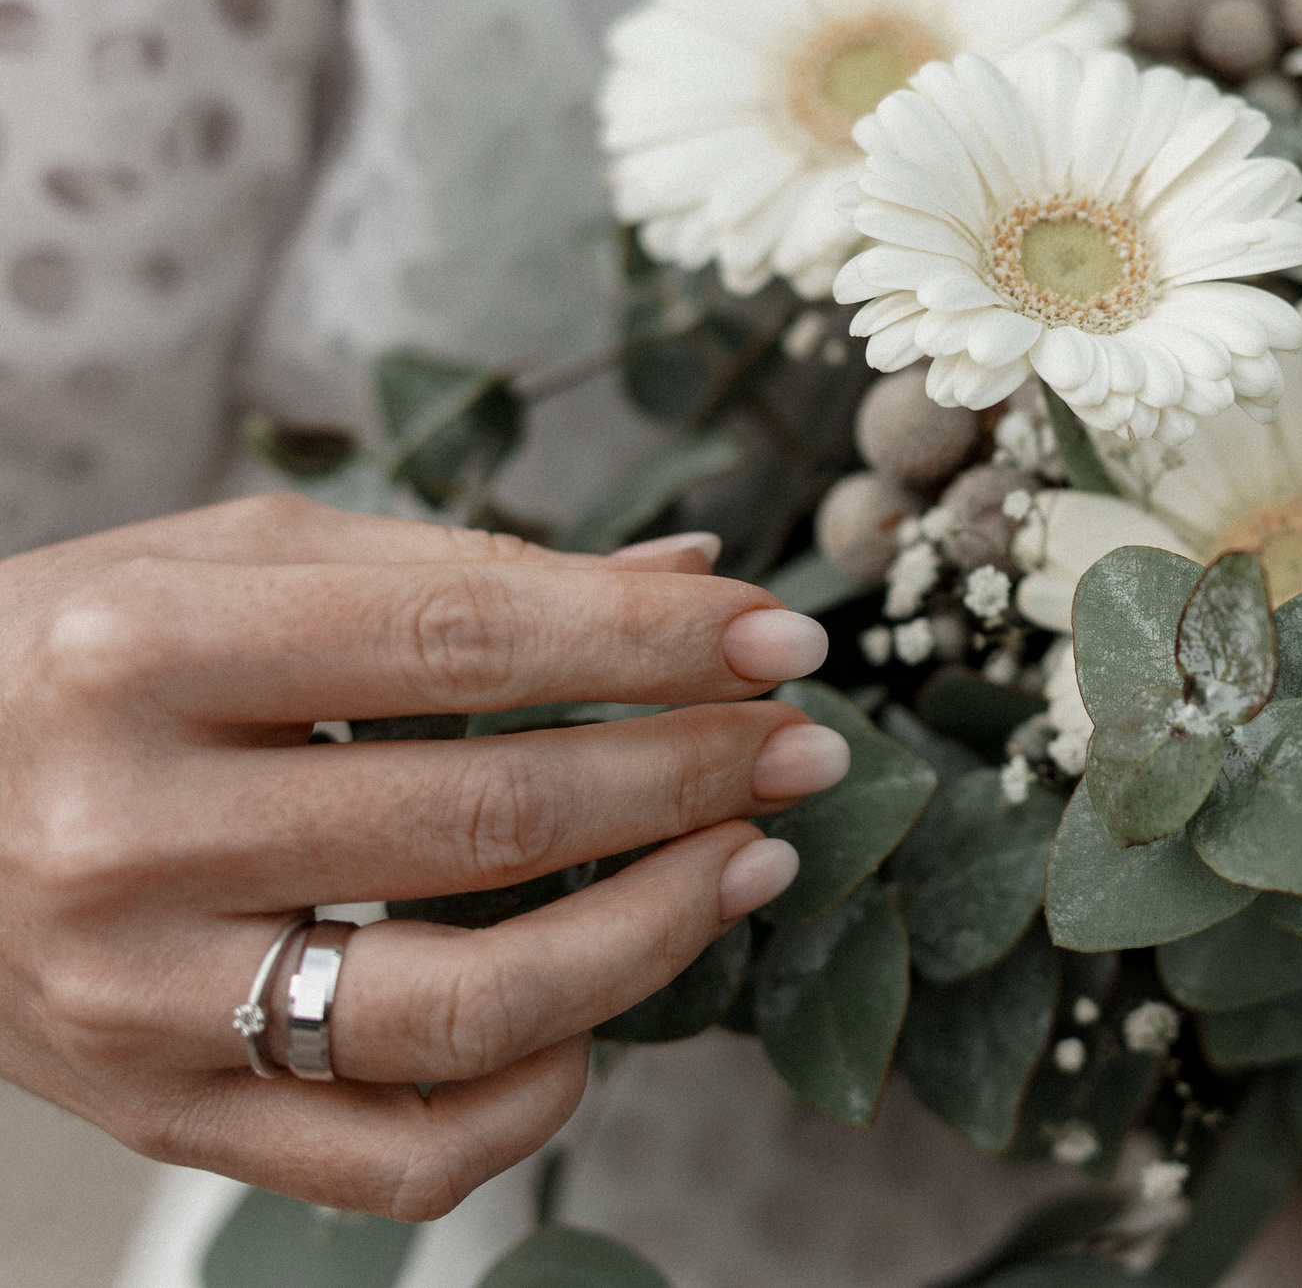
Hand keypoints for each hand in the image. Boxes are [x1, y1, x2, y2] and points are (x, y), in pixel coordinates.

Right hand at [0, 494, 846, 1219]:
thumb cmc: (79, 661)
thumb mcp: (233, 562)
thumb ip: (461, 569)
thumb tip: (690, 580)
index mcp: (146, 652)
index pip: (463, 642)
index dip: (650, 645)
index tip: (777, 639)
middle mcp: (130, 834)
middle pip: (490, 819)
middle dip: (690, 777)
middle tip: (804, 747)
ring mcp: (142, 999)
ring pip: (466, 1006)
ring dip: (655, 936)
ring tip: (752, 863)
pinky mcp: (162, 1117)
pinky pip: (395, 1157)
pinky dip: (535, 1099)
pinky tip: (599, 1017)